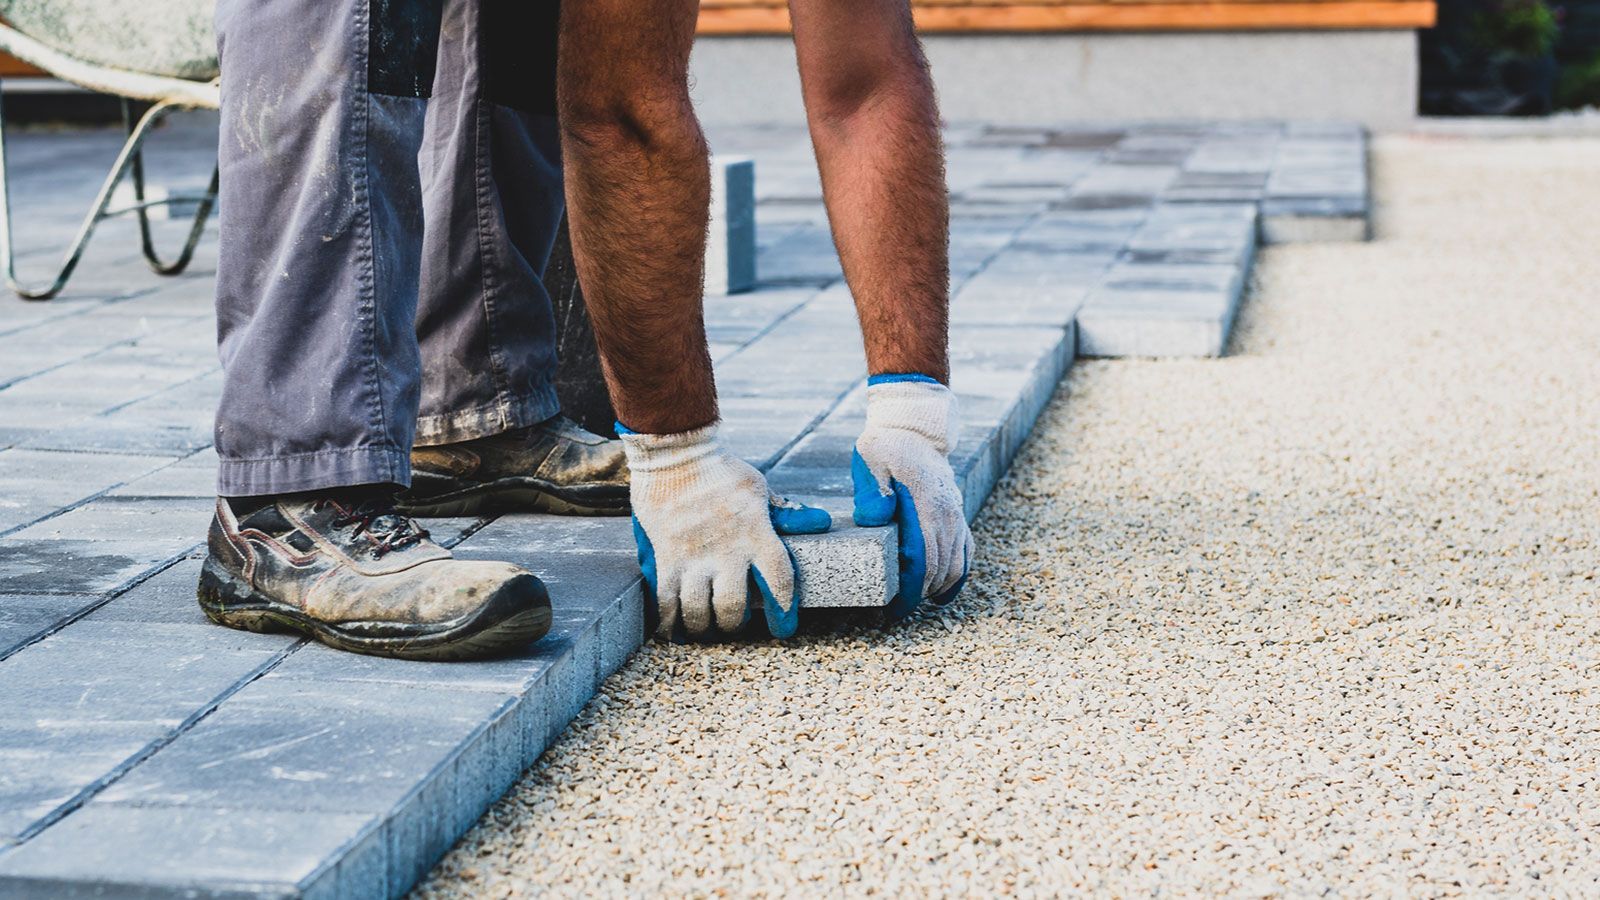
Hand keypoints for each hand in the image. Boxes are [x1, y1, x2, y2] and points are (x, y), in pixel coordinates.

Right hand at [621, 423, 830, 639]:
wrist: (675, 451)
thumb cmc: (721, 470)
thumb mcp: (758, 488)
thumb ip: (785, 513)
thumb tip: (820, 522)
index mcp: (755, 532)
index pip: (779, 580)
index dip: (783, 610)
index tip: (783, 627)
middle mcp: (726, 550)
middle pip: (733, 606)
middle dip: (735, 624)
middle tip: (733, 623)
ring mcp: (693, 556)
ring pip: (698, 609)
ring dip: (703, 626)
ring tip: (705, 627)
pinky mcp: (665, 557)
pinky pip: (665, 600)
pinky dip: (670, 621)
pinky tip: (674, 629)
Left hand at [852, 375, 973, 618]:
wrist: (914, 427)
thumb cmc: (886, 446)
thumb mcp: (870, 461)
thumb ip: (872, 491)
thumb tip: (873, 519)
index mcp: (926, 506)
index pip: (924, 560)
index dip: (911, 589)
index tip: (896, 608)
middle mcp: (947, 514)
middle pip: (942, 569)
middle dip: (921, 593)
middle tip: (897, 608)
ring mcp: (956, 515)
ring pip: (957, 564)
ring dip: (939, 586)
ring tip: (915, 598)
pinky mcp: (958, 514)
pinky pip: (965, 551)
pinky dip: (957, 574)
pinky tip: (941, 589)